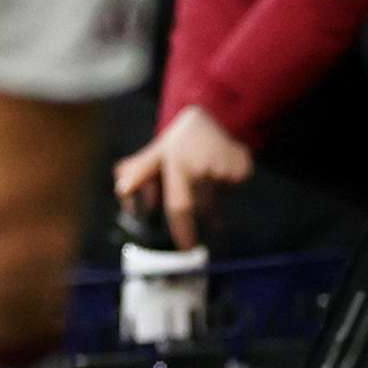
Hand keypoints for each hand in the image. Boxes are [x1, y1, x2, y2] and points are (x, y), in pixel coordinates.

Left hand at [114, 104, 253, 249]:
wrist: (211, 117)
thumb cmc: (178, 143)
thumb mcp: (155, 153)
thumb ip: (138, 173)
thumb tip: (122, 191)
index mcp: (178, 164)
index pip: (180, 206)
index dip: (184, 231)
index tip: (187, 250)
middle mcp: (204, 167)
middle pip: (202, 210)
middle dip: (200, 219)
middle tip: (198, 217)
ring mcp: (227, 169)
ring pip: (219, 204)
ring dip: (213, 205)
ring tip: (207, 181)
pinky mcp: (244, 170)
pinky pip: (233, 194)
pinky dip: (227, 194)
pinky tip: (220, 176)